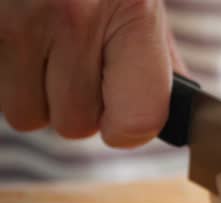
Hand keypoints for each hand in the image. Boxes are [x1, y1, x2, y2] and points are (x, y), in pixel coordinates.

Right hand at [0, 0, 185, 146]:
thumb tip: (161, 119)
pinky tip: (20, 31)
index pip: (138, 120)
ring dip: (34, 90)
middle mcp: (75, 19)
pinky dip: (7, 72)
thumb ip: (153, 57)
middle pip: (75, 124)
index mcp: (131, 13)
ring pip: (26, 114)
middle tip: (73, 58)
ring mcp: (18, 21)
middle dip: (74, 101)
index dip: (126, 127)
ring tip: (43, 41)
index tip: (119, 113)